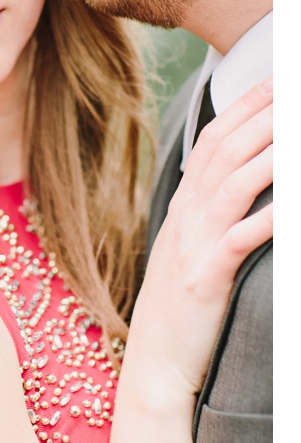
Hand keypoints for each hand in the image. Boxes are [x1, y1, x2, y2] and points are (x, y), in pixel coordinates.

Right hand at [129, 77, 272, 397]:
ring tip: (297, 132)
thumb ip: (210, 214)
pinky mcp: (206, 276)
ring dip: (271, 154)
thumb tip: (241, 182)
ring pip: (235, 184)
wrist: (156, 362)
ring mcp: (193, 245)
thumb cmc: (181, 311)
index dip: (243, 107)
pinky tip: (290, 207)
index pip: (212, 141)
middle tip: (291, 86)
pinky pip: (241, 237)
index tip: (274, 80)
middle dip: (262, 114)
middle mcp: (185, 218)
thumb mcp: (189, 251)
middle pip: (225, 152)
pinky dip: (270, 218)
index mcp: (183, 208)